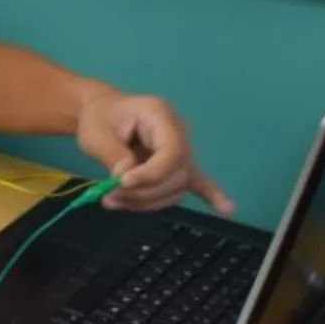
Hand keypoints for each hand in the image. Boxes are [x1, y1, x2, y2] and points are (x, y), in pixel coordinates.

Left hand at [74, 90, 232, 215]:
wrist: (103, 114)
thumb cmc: (101, 118)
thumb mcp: (97, 133)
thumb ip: (114, 156)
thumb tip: (128, 180)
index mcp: (160, 116)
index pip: (171, 151)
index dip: (150, 174)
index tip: (122, 182)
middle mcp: (179, 133)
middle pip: (176, 174)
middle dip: (143, 192)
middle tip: (109, 195)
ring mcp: (182, 150)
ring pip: (177, 187)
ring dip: (147, 201)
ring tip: (113, 201)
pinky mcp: (179, 166)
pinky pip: (199, 182)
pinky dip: (212, 195)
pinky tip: (227, 210)